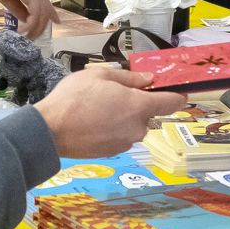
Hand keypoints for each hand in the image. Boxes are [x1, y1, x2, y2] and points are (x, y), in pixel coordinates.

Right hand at [0, 0, 55, 37]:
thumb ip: (17, 9)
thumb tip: (25, 20)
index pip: (45, 5)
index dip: (52, 14)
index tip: (56, 22)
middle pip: (46, 12)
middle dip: (41, 27)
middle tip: (33, 38)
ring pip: (42, 13)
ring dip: (35, 28)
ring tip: (27, 37)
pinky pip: (35, 11)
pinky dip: (31, 23)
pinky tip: (25, 30)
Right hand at [35, 67, 182, 157]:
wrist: (50, 131)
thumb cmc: (74, 99)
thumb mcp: (100, 76)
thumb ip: (129, 78)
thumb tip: (148, 80)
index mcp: (139, 106)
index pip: (172, 103)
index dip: (178, 95)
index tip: (179, 91)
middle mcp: (137, 128)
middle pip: (148, 114)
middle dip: (136, 104)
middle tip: (114, 94)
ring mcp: (125, 142)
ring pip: (132, 125)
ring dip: (122, 117)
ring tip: (97, 108)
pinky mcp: (112, 152)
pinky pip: (119, 136)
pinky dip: (111, 129)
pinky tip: (93, 121)